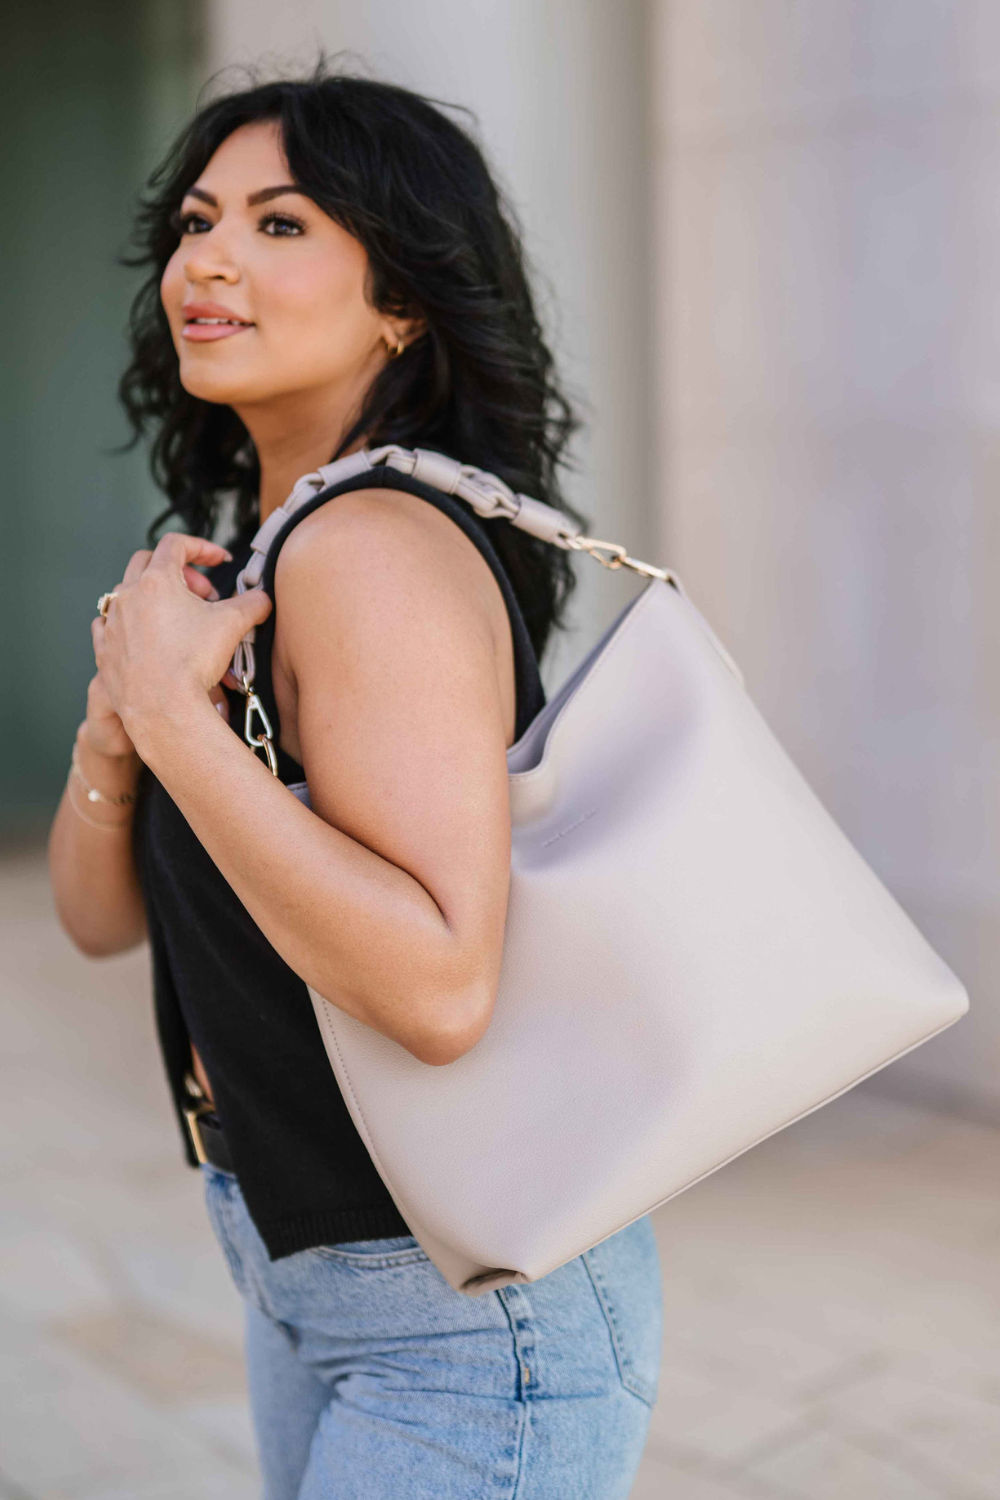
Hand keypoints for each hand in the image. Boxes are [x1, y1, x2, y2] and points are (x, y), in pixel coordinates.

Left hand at [92, 534, 271, 756]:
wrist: (162, 708)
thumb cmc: (192, 663)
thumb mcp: (233, 625)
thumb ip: (253, 603)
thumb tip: (262, 599)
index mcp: (156, 581)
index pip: (176, 545)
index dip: (201, 548)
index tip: (218, 560)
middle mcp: (128, 596)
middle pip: (147, 562)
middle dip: (178, 571)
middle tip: (201, 593)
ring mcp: (112, 623)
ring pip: (126, 592)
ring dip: (151, 596)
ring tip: (176, 617)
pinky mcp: (104, 650)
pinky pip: (108, 625)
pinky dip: (127, 622)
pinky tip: (143, 636)